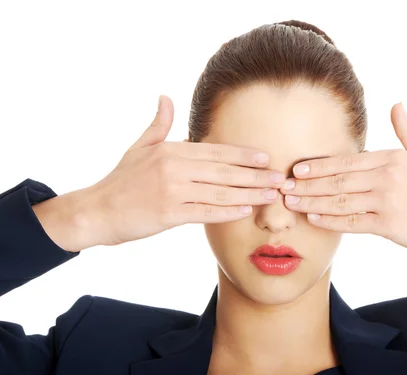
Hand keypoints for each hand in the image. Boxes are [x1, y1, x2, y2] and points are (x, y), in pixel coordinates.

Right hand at [33, 95, 284, 251]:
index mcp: (171, 150)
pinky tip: (245, 211)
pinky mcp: (168, 214)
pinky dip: (227, 212)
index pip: (215, 151)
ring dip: (249, 194)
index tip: (265, 157)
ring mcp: (172, 191)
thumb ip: (158, 124)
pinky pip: (205, 212)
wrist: (96, 210)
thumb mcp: (139, 147)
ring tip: (270, 195)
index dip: (242, 154)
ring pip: (219, 192)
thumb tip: (165, 97)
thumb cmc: (121, 181)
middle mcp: (174, 168)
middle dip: (255, 175)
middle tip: (279, 178)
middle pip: (223, 171)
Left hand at [280, 103, 406, 258]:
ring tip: (290, 203)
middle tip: (282, 187)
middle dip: (307, 184)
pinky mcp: (390, 224)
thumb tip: (397, 103)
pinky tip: (314, 218)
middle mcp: (387, 176)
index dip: (320, 166)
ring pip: (341, 200)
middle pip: (338, 179)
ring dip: (312, 201)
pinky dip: (331, 220)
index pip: (347, 161)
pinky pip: (353, 221)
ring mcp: (388, 200)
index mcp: (392, 158)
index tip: (297, 169)